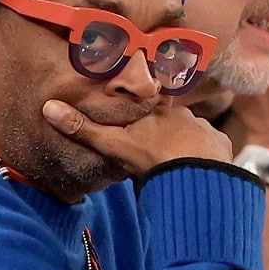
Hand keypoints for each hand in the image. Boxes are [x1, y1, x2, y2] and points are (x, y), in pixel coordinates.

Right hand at [42, 99, 231, 173]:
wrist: (195, 174)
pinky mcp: (220, 143)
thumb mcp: (113, 143)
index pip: (146, 96)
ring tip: (176, 160)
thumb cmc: (151, 155)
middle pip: (169, 115)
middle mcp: (182, 109)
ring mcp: (204, 125)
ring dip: (184, 142)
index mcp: (156, 105)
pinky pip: (210, 146)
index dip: (141, 101)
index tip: (137, 111)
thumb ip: (84, 129)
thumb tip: (48, 108)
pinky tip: (196, 168)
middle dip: (163, 126)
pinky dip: (203, 155)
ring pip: (190, 130)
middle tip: (155, 144)